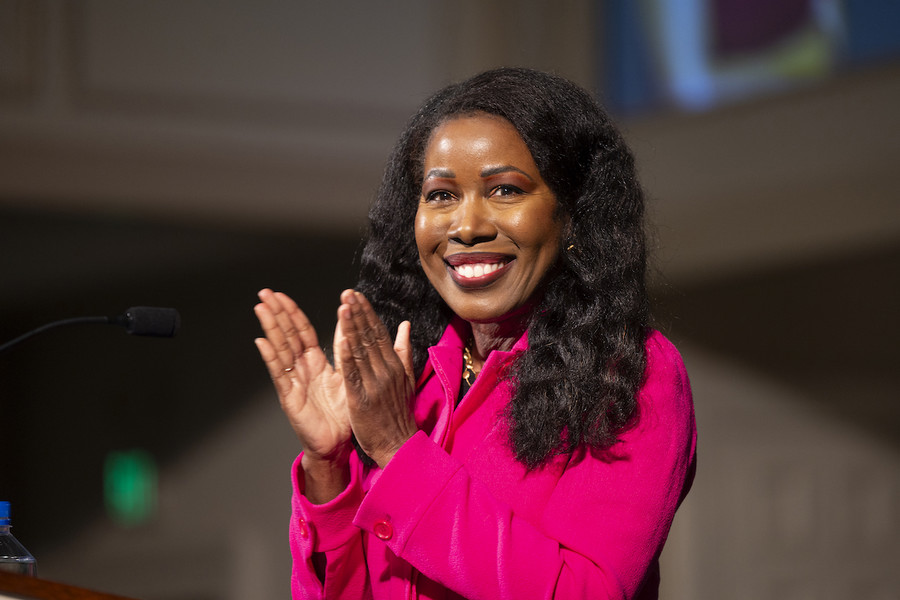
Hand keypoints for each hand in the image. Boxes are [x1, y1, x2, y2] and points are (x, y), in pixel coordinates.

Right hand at [254, 289, 351, 470]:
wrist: (338, 443)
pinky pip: (280, 374)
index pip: (302, 331)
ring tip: (261, 308)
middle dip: (277, 313)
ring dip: (271, 328)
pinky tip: (262, 342)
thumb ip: (345, 348)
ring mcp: (293, 382)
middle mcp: (301, 369)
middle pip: (286, 335)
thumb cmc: (342, 413)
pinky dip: (271, 357)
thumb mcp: (347, 374)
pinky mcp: (290, 398)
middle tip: (265, 293)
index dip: (292, 312)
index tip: (281, 295)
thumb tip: (348, 321)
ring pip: (280, 349)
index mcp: (315, 362)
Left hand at [336, 290, 417, 468]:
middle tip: (347, 294)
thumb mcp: (406, 379)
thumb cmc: (398, 413)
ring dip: (351, 328)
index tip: (356, 296)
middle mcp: (386, 371)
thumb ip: (403, 351)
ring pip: (361, 351)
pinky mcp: (362, 399)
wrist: (398, 444)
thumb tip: (405, 325)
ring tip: (342, 308)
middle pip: (369, 337)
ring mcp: (374, 384)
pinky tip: (340, 341)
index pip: (379, 333)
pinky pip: (353, 375)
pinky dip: (347, 358)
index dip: (367, 313)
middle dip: (358, 313)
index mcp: (394, 365)